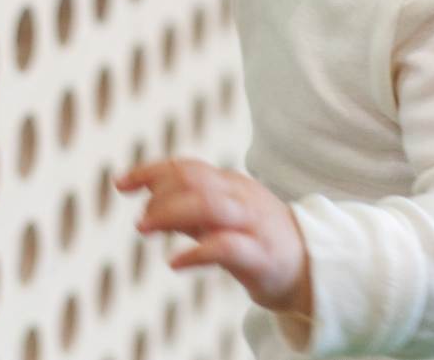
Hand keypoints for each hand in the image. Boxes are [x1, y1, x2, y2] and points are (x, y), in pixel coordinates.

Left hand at [116, 158, 312, 318]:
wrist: (313, 267)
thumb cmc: (258, 240)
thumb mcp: (221, 219)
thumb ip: (188, 208)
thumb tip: (148, 201)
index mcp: (230, 184)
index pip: (187, 167)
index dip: (151, 171)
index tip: (120, 183)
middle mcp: (240, 197)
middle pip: (195, 180)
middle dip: (159, 194)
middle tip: (140, 221)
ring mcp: (252, 223)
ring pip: (209, 205)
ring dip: (170, 213)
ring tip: (145, 228)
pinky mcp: (260, 255)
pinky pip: (226, 246)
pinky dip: (196, 252)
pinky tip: (175, 262)